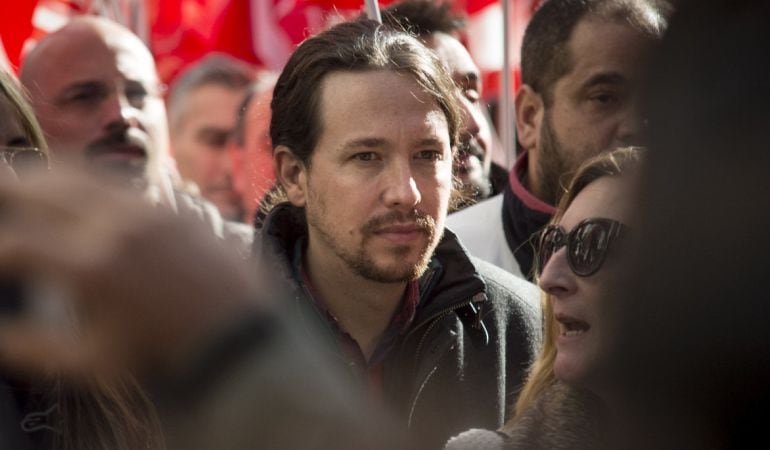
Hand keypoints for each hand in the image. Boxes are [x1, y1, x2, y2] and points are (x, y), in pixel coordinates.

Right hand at [0, 169, 261, 377]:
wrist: (240, 334)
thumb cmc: (163, 354)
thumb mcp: (93, 362)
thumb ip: (30, 347)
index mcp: (93, 269)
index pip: (16, 246)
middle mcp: (117, 228)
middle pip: (41, 190)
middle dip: (6, 188)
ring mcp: (148, 211)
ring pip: (79, 175)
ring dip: (40, 174)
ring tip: (17, 181)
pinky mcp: (171, 206)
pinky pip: (117, 180)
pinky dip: (83, 177)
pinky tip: (71, 184)